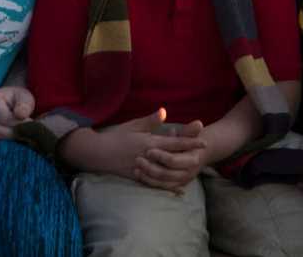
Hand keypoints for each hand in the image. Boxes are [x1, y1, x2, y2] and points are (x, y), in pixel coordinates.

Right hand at [0, 86, 34, 138]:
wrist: (9, 101)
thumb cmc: (18, 99)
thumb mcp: (25, 97)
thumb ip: (24, 105)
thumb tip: (20, 115)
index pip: (4, 118)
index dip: (18, 123)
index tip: (30, 122)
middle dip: (15, 133)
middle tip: (28, 131)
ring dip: (11, 138)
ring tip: (22, 133)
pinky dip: (6, 142)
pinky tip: (14, 136)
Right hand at [86, 108, 206, 183]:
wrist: (98, 153)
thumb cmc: (115, 137)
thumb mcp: (133, 126)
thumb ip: (150, 121)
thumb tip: (164, 111)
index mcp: (149, 142)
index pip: (174, 142)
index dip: (190, 142)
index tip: (203, 142)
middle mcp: (149, 156)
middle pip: (174, 158)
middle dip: (190, 157)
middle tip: (204, 157)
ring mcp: (145, 168)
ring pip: (168, 173)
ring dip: (182, 172)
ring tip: (194, 172)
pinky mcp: (139, 177)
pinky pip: (157, 184)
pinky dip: (169, 188)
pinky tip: (178, 190)